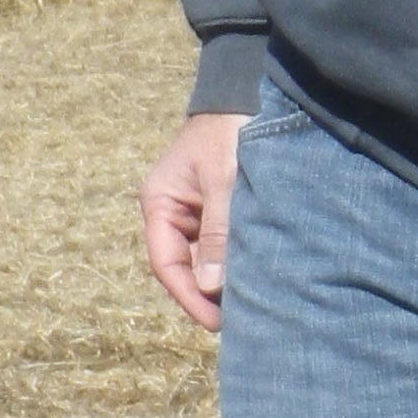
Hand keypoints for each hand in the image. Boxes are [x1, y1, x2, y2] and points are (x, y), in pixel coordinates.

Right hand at [142, 113, 244, 331]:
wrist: (244, 94)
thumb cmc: (228, 130)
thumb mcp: (223, 179)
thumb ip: (219, 231)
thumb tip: (212, 284)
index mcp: (159, 204)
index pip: (166, 263)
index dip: (189, 297)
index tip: (216, 323)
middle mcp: (171, 213)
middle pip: (186, 267)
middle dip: (210, 295)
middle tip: (243, 323)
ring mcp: (193, 213)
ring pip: (205, 260)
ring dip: (225, 281)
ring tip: (254, 307)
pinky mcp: (216, 211)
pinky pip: (222, 245)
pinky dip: (236, 262)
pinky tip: (258, 279)